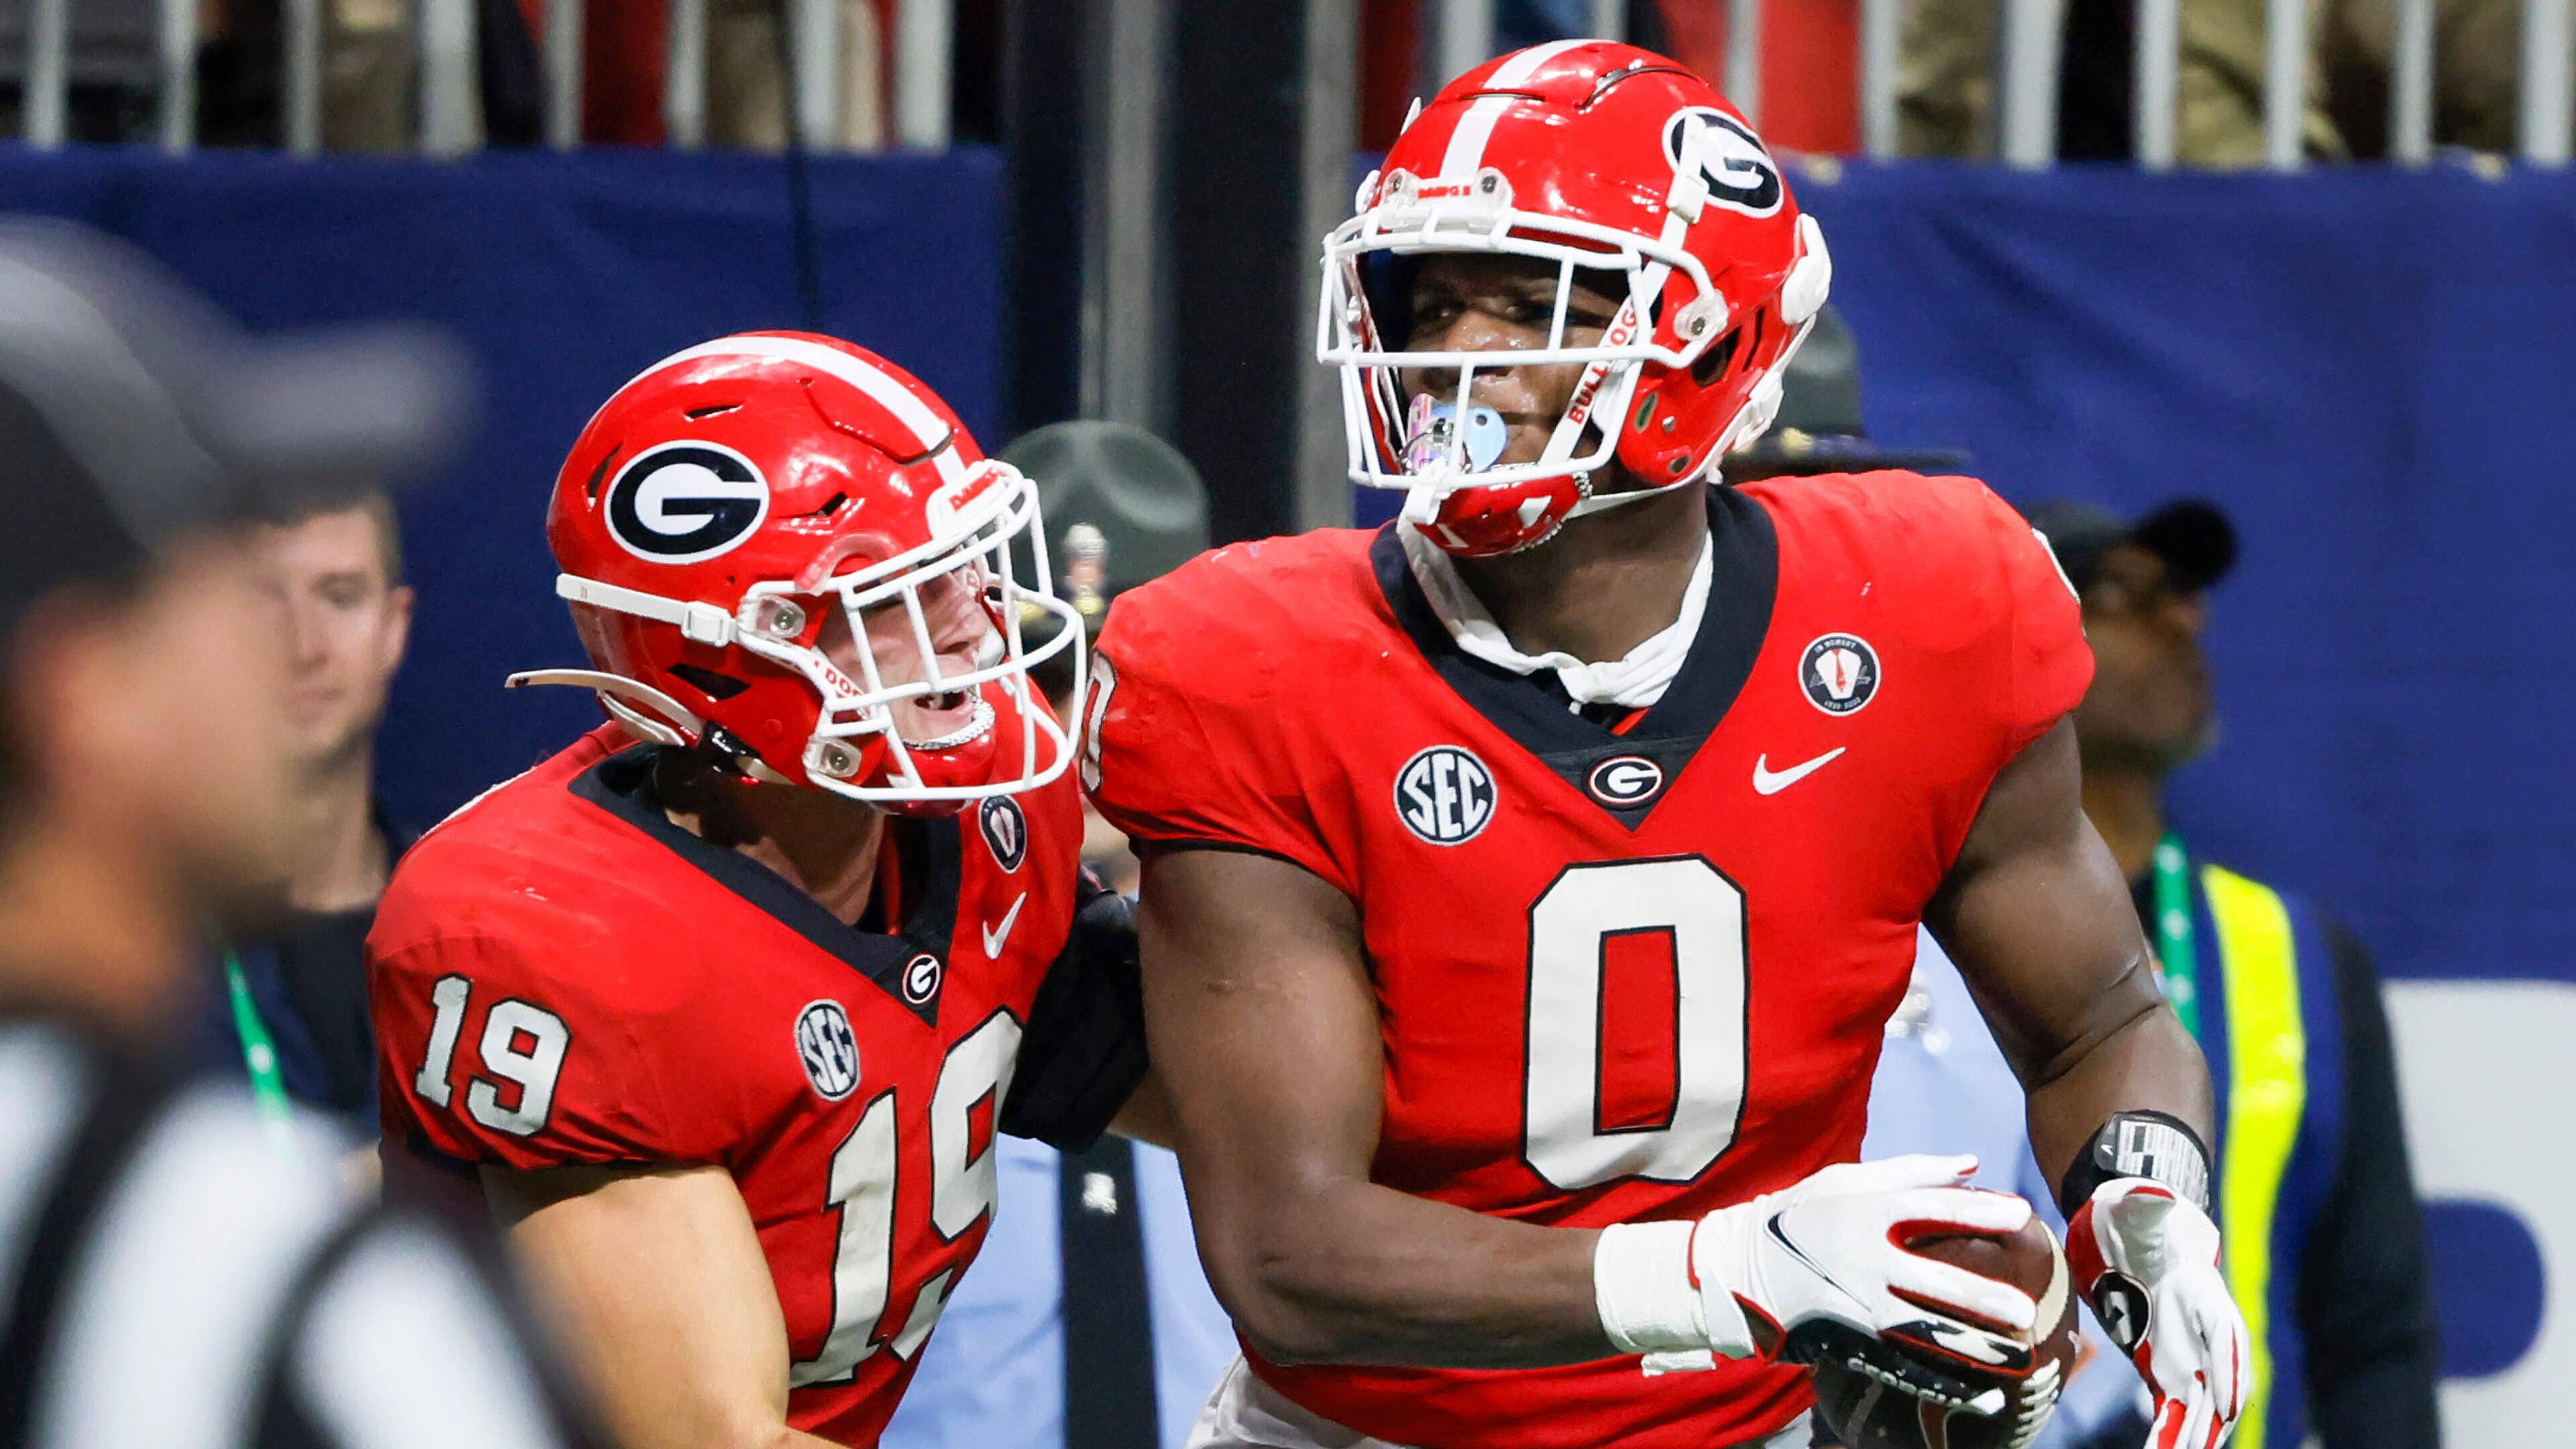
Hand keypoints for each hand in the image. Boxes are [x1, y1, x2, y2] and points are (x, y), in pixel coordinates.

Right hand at [1692, 1156, 2038, 1370]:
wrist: (1739, 1268)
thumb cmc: (1802, 1216)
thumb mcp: (1845, 1180)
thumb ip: (1911, 1172)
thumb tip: (1972, 1164)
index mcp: (1865, 1213)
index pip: (1932, 1209)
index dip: (1980, 1211)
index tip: (2024, 1215)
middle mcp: (1865, 1260)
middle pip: (1936, 1280)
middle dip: (1983, 1297)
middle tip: (2025, 1310)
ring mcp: (1857, 1305)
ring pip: (1925, 1329)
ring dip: (1973, 1345)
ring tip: (2017, 1354)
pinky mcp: (1850, 1340)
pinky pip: (1905, 1367)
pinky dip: (1946, 1384)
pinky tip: (1985, 1395)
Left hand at [2065, 1179, 2250, 1448]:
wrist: (2127, 1228)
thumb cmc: (2135, 1217)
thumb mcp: (2136, 1206)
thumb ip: (2146, 1204)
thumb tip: (2149, 1193)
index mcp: (2203, 1294)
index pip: (2226, 1336)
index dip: (2229, 1370)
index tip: (2226, 1404)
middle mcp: (2203, 1331)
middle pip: (2216, 1384)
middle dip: (2210, 1422)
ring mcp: (2185, 1352)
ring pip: (2196, 1407)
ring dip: (2190, 1436)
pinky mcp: (2161, 1366)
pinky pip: (2170, 1410)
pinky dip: (2167, 1435)